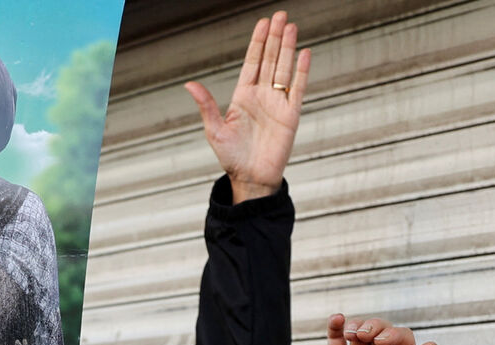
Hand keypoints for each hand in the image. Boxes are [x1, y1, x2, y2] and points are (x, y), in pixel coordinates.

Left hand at [185, 12, 310, 202]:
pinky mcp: (291, 115)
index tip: (263, 23)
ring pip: (284, 69)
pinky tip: (304, 53)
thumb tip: (189, 84)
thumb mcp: (214, 129)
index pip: (252, 63)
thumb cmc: (231, 156)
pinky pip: (298, 89)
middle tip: (281, 15)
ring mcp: (278, 104)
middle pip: (270, 60)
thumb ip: (206, 105)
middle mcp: (261, 96)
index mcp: (242, 97)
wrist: (251, 178)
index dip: (258, 43)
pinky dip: (302, 71)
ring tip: (292, 26)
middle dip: (275, 38)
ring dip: (288, 48)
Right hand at [314, 314, 435, 344]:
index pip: (403, 341)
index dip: (394, 335)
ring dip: (358, 325)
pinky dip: (337, 327)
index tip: (382, 342)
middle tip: (366, 336)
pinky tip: (337, 319)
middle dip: (375, 327)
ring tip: (352, 333)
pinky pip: (337, 340)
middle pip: (382, 331)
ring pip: (361, 332)